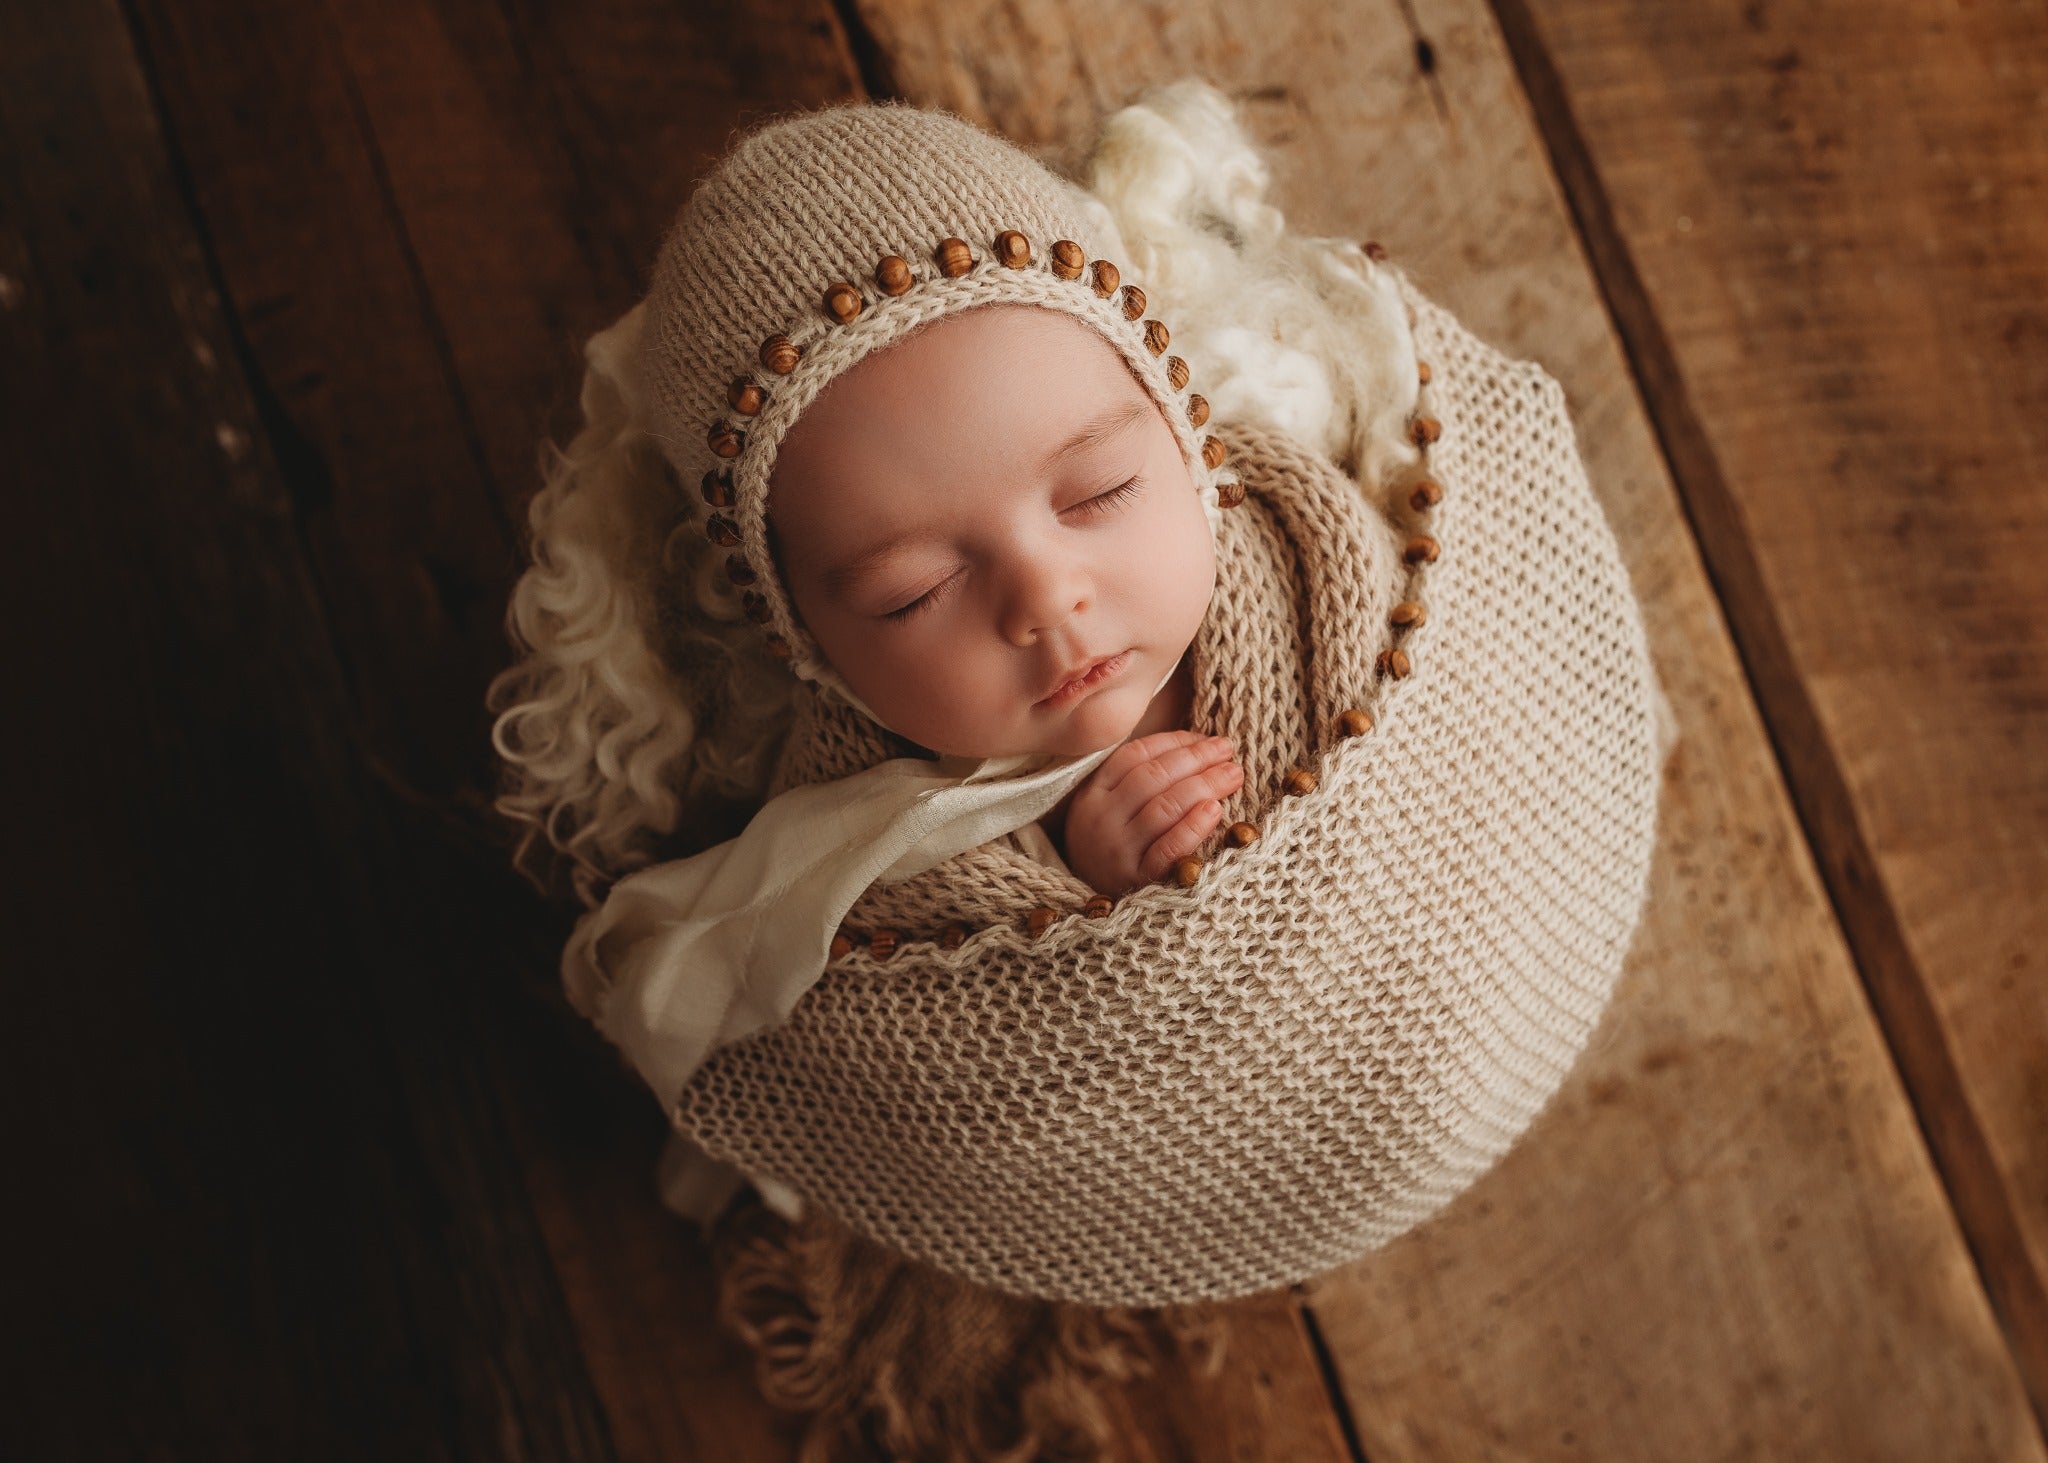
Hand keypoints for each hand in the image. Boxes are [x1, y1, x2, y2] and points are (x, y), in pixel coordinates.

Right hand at [1061, 731, 1244, 894]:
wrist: (1091, 913)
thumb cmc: (1111, 850)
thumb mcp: (1109, 811)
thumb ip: (1139, 781)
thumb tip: (1198, 747)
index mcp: (1093, 795)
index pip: (1135, 756)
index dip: (1174, 742)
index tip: (1206, 738)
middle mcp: (1101, 819)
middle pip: (1153, 777)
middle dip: (1196, 759)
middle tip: (1228, 751)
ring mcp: (1117, 851)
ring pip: (1163, 808)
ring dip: (1203, 785)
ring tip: (1232, 775)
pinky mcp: (1136, 880)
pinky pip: (1168, 849)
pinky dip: (1192, 827)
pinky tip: (1215, 810)